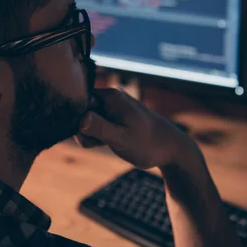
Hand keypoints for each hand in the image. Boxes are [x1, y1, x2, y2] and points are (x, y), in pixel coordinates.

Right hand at [75, 88, 200, 168]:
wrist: (170, 149)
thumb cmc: (147, 144)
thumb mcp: (122, 139)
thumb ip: (100, 128)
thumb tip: (80, 119)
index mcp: (110, 97)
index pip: (78, 100)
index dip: (76, 118)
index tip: (86, 134)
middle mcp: (110, 98)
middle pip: (81, 111)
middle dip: (84, 129)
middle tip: (100, 142)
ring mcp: (112, 108)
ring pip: (87, 121)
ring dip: (91, 135)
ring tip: (109, 143)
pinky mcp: (113, 118)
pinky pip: (96, 125)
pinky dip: (98, 136)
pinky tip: (110, 143)